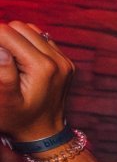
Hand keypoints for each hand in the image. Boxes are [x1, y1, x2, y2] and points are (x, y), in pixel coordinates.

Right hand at [0, 22, 74, 141]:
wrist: (45, 134)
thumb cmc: (19, 120)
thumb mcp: (5, 100)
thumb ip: (2, 74)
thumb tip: (0, 49)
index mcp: (42, 67)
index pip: (6, 33)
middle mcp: (58, 60)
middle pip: (19, 27)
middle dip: (2, 37)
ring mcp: (64, 60)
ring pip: (30, 30)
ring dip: (14, 39)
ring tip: (8, 60)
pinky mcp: (66, 62)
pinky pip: (42, 39)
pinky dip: (27, 43)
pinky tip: (20, 61)